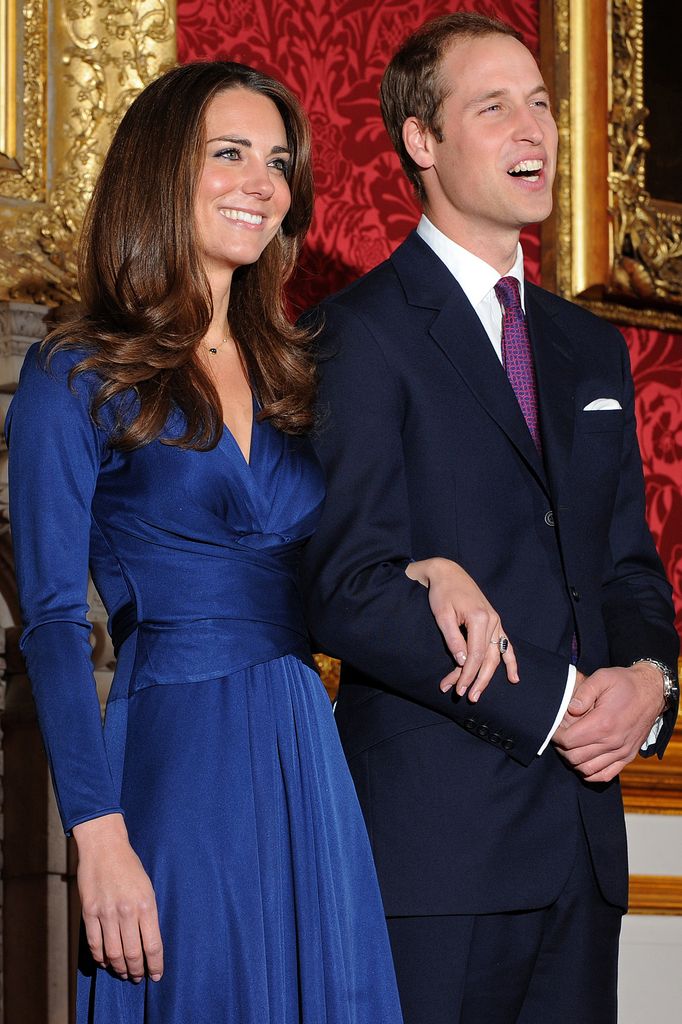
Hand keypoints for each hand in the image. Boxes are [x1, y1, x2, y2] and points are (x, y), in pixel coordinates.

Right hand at [73, 813, 163, 982]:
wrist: (105, 847)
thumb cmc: (130, 866)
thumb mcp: (148, 887)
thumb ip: (147, 914)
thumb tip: (148, 942)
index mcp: (146, 904)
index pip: (153, 945)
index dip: (155, 965)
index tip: (156, 975)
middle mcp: (127, 911)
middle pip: (132, 954)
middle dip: (137, 971)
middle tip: (139, 977)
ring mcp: (106, 912)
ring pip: (113, 953)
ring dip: (119, 968)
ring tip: (124, 972)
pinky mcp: (89, 912)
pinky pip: (94, 944)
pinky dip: (100, 958)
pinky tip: (106, 962)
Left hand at [406, 557, 518, 700]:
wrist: (449, 573)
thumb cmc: (442, 593)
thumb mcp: (442, 615)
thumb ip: (453, 639)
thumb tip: (462, 662)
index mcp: (480, 618)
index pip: (475, 654)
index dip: (467, 674)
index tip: (458, 689)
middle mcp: (493, 621)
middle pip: (488, 658)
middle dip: (478, 680)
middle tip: (467, 697)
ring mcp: (496, 622)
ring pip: (496, 655)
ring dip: (488, 676)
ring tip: (478, 693)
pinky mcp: (495, 622)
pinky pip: (506, 645)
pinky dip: (510, 661)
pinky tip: (513, 678)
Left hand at [552, 662, 665, 781]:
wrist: (651, 691)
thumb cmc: (624, 683)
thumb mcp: (602, 678)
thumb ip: (583, 692)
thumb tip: (570, 709)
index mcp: (603, 723)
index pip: (569, 741)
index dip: (556, 736)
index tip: (554, 728)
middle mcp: (613, 742)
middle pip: (574, 757)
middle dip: (561, 748)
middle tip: (560, 736)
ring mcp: (621, 751)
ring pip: (587, 769)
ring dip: (574, 761)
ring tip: (570, 746)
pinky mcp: (628, 756)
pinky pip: (605, 775)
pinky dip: (591, 773)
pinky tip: (584, 760)